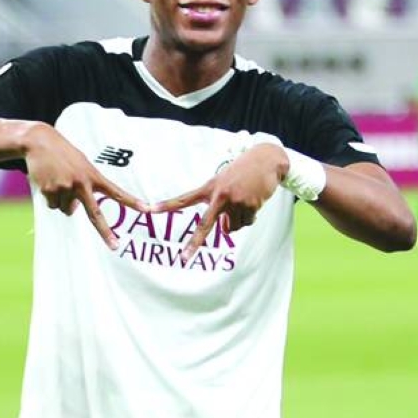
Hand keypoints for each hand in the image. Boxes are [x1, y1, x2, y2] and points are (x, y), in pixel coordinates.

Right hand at [24, 124, 146, 249]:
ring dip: (62, 200)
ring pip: (66, 210)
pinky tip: (49, 181)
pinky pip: (53, 204)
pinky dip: (50, 197)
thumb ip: (84, 186)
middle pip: (95, 214)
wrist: (39, 142)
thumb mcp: (81, 165)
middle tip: (115, 246)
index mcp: (93, 176)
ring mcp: (65, 188)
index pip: (116, 192)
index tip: (146, 208)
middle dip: (105, 232)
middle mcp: (81, 184)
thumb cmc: (63, 154)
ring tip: (58, 180)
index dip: (131, 201)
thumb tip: (74, 210)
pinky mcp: (51, 191)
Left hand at [156, 142, 288, 258]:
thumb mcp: (225, 182)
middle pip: (205, 224)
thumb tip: (225, 230)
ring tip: (245, 200)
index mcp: (210, 187)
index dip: (167, 205)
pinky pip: (247, 222)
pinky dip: (250, 216)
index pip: (184, 198)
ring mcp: (235, 202)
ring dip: (238, 219)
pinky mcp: (249, 206)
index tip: (150, 209)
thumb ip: (219, 206)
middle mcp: (220, 196)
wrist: (267, 160)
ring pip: (232, 227)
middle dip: (194, 243)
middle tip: (184, 258)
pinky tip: (254, 200)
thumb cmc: (243, 171)